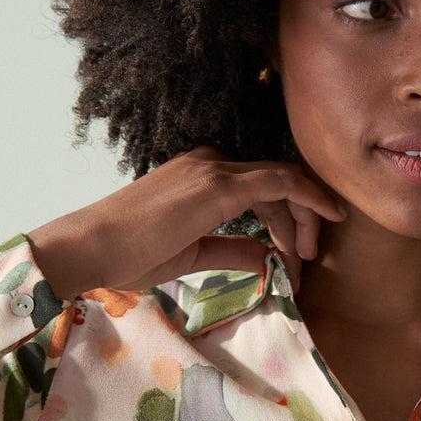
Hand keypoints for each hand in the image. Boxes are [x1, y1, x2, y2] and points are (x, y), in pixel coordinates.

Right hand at [27, 147, 345, 299]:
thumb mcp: (192, 253)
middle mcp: (209, 163)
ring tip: (309, 257)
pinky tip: (329, 214)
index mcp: (200, 175)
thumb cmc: (129, 254)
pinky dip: (309, 197)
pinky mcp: (217, 185)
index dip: (286, 217)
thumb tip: (268, 257)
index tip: (298, 252)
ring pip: (282, 182)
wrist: (91, 248)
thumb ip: (232, 250)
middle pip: (276, 183)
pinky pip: (279, 181)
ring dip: (305, 218)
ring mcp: (213, 170)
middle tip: (310, 257)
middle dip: (302, 219)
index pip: (259, 187)